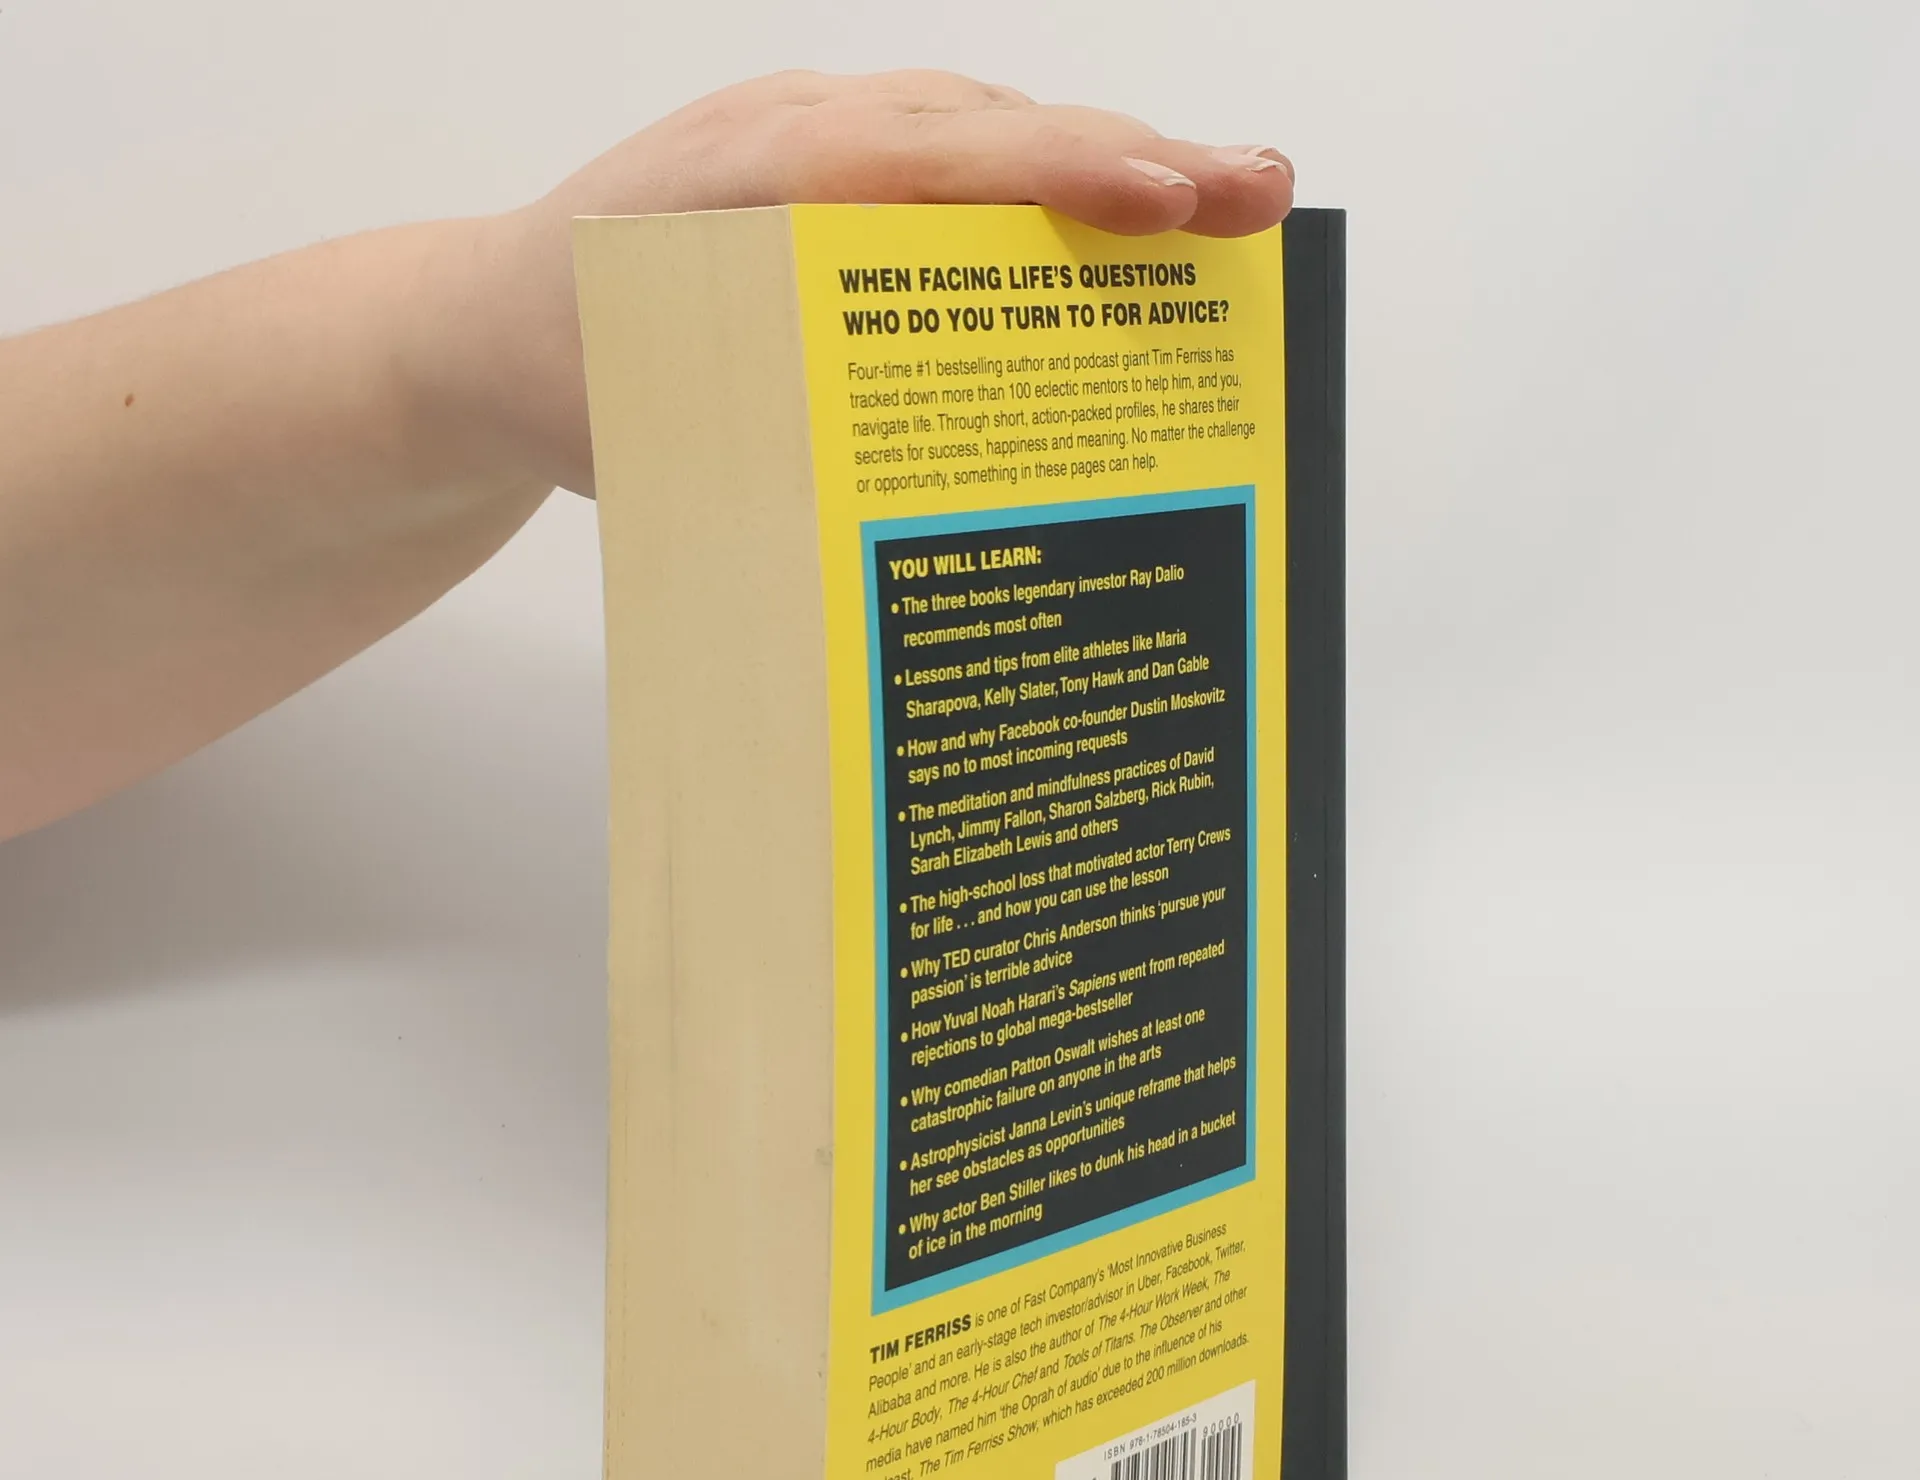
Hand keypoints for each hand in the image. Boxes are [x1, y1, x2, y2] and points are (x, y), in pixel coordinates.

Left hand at [469, 71, 1294, 493]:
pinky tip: (1107, 241)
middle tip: (1262, 195)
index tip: (1171, 204)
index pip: (938, 160)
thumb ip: (772, 450)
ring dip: (1102, 174)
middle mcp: (800, 133)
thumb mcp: (654, 427)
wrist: (480, 325)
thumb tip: (916, 531)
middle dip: (1137, 162)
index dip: (1063, 179)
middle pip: (995, 131)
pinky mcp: (826, 172)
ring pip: (985, 137)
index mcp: (758, 180)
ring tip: (1221, 216)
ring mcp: (816, 139)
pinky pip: (949, 163)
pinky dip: (1035, 194)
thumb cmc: (564, 374)